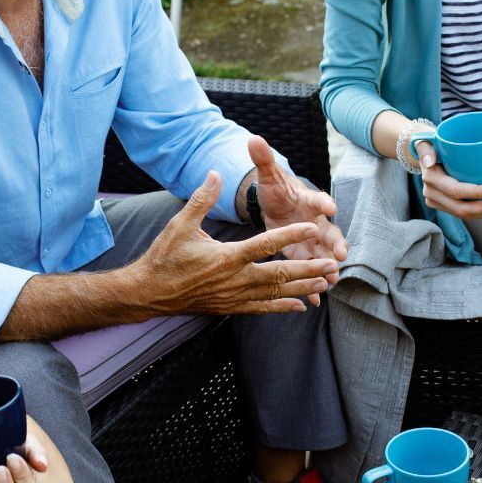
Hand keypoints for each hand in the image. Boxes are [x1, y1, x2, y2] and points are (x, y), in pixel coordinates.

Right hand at [134, 171, 337, 314]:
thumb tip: (216, 174)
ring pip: (275, 293)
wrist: (150, 292)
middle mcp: (235, 279)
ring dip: (301, 288)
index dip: (291, 235)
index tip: (312, 227)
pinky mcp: (230, 307)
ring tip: (324, 283)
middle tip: (331, 264)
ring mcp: (234, 296)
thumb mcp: (180, 224)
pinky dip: (282, 307)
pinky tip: (300, 306)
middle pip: (279, 274)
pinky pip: (262, 308)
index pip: (266, 244)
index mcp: (226, 257)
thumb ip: (202, 199)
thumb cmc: (165, 257)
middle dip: (308, 269)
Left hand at [249, 136, 347, 298]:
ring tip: (333, 280)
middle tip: (341, 253)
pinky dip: (313, 285)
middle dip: (335, 243)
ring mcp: (312, 241)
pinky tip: (316, 300)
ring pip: (324, 255)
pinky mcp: (304, 255)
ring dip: (329, 267)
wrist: (276, 205)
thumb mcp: (268, 176)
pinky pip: (311, 271)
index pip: (318, 200)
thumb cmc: (275, 190)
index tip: (330, 208)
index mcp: (308, 200)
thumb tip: (253, 138)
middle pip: (330, 232)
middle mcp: (316, 221)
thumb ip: (263, 159)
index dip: (324, 203)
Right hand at [413, 140, 481, 220]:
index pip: (456, 191)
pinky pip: (464, 213)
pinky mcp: (444, 206)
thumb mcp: (426, 142)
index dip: (477, 193)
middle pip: (461, 208)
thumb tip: (429, 162)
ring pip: (464, 214)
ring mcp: (437, 202)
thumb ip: (426, 149)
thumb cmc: (431, 145)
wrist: (425, 154)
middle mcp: (432, 194)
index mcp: (431, 179)